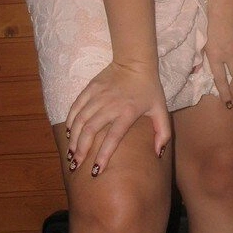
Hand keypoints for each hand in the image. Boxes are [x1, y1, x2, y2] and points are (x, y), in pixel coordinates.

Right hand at [65, 59, 170, 175]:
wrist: (135, 61)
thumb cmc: (149, 88)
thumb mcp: (161, 109)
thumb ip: (163, 132)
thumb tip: (158, 154)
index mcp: (128, 112)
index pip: (113, 137)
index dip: (103, 155)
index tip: (96, 171)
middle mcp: (111, 104)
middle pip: (91, 130)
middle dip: (81, 150)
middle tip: (76, 165)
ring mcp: (99, 95)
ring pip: (81, 120)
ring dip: (73, 138)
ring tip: (71, 154)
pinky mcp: (90, 88)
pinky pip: (76, 106)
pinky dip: (71, 121)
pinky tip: (69, 133)